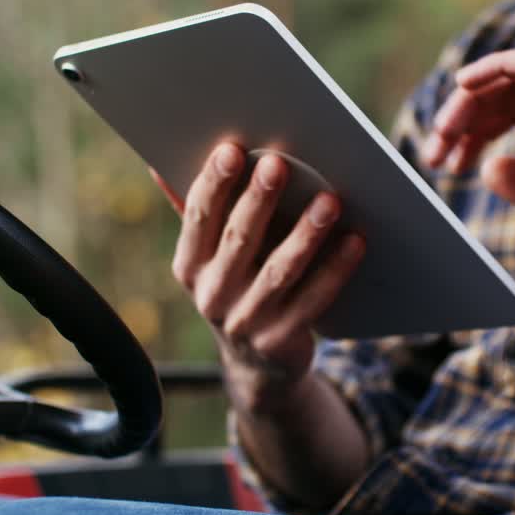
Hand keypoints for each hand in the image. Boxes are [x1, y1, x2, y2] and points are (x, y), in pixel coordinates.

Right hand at [154, 143, 364, 412]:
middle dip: (258, 200)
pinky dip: (336, 269)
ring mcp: (246, 321)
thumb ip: (196, 212)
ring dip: (305, 233)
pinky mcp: (280, 340)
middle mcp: (212, 295)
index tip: (231, 149)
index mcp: (190, 266)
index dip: (213, 183)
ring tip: (329, 200)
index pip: (198, 218)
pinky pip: (313, 300)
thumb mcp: (212, 256)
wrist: (259, 365)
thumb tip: (159, 164)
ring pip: (279, 271)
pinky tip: (355, 241)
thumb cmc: (238, 287)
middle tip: (278, 163)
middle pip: (238, 240)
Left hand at [423, 47, 514, 259]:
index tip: (447, 163)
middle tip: (433, 153)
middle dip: (463, 120)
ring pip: (511, 78)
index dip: (475, 132)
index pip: (512, 113)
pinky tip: (465, 83)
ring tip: (442, 131)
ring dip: (469, 100)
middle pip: (504, 95)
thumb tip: (489, 169)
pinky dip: (497, 65)